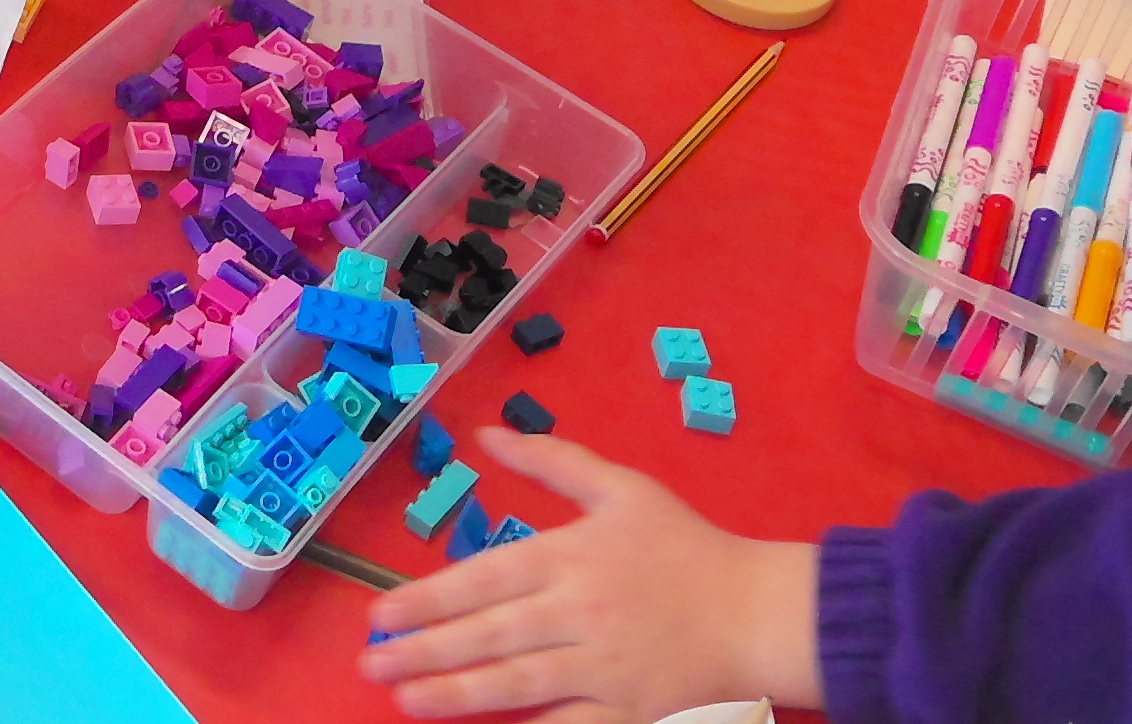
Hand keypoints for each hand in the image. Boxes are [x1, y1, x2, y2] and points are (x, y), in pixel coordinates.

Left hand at [363, 430, 823, 721]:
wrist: (760, 612)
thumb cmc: (687, 549)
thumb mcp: (621, 488)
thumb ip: (551, 462)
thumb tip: (486, 434)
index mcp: (572, 556)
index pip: (484, 578)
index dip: (428, 598)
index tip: (380, 614)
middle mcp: (579, 611)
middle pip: (489, 633)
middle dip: (424, 649)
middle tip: (371, 662)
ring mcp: (603, 666)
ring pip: (516, 683)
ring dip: (454, 692)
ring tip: (404, 698)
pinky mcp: (628, 711)